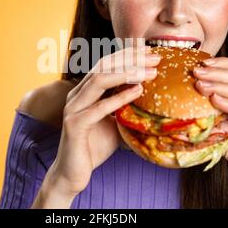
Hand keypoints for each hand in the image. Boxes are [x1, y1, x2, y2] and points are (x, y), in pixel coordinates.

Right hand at [32, 46, 160, 207]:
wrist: (73, 174)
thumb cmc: (94, 147)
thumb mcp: (115, 122)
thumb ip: (125, 108)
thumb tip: (151, 100)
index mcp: (84, 91)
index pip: (106, 64)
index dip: (127, 55)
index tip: (151, 52)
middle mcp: (76, 95)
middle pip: (103, 66)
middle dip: (130, 59)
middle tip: (155, 57)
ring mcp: (73, 108)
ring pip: (99, 81)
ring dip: (126, 73)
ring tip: (149, 72)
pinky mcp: (74, 124)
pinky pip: (99, 108)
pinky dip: (119, 97)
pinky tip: (137, 91)